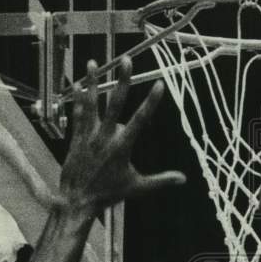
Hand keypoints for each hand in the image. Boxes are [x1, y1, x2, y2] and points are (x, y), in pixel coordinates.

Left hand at [59, 58, 184, 212]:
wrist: (78, 201)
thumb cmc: (109, 194)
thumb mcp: (138, 187)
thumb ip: (161, 181)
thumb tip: (183, 179)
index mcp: (122, 147)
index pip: (140, 119)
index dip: (151, 101)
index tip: (159, 84)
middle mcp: (105, 137)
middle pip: (115, 104)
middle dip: (123, 81)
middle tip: (127, 61)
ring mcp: (88, 136)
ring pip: (91, 103)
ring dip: (93, 82)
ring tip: (92, 62)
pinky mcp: (77, 138)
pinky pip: (78, 114)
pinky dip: (79, 99)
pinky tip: (79, 84)